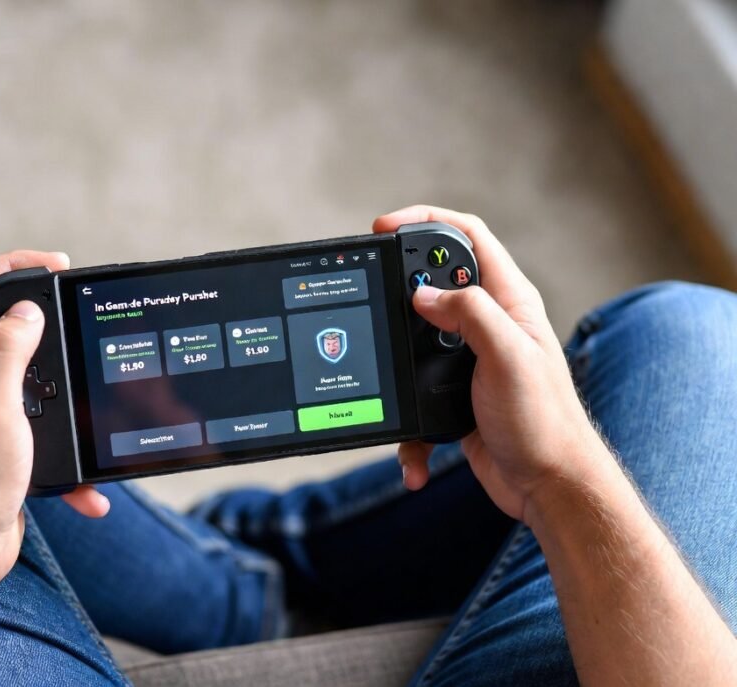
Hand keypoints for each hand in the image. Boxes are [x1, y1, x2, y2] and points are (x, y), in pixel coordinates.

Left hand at [0, 251, 109, 584]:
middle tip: (75, 306)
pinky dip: (60, 437)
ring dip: (58, 374)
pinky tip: (84, 478)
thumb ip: (7, 352)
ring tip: (87, 383)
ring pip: (22, 367)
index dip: (14, 262)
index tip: (56, 264)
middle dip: (41, 309)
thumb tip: (27, 310)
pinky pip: (35, 418)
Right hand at [374, 206, 608, 522]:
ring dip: (396, 367)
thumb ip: (469, 313)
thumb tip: (422, 293)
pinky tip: (414, 455)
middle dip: (398, 290)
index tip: (384, 227)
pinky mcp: (452, 399)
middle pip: (432, 283)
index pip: (467, 238)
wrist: (550, 489)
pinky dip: (408, 431)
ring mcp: (468, 361)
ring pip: (413, 342)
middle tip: (372, 294)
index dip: (425, 221)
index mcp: (508, 302)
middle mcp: (488, 325)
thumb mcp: (508, 357)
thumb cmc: (544, 423)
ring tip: (387, 381)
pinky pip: (413, 400)